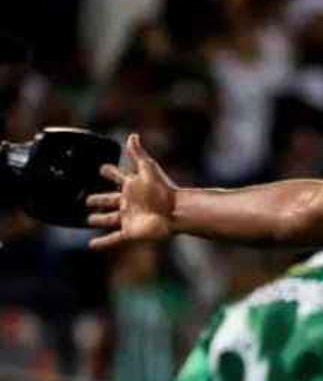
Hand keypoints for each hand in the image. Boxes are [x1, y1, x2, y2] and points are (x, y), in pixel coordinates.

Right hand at [86, 134, 176, 249]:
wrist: (175, 211)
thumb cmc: (163, 189)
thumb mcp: (148, 168)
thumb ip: (138, 153)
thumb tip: (132, 135)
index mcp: (132, 186)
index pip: (116, 176)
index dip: (109, 172)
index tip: (102, 169)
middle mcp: (128, 201)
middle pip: (108, 199)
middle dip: (98, 198)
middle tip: (87, 199)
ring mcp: (128, 217)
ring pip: (108, 218)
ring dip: (98, 218)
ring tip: (88, 219)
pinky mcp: (130, 232)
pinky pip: (113, 238)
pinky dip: (102, 242)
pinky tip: (92, 245)